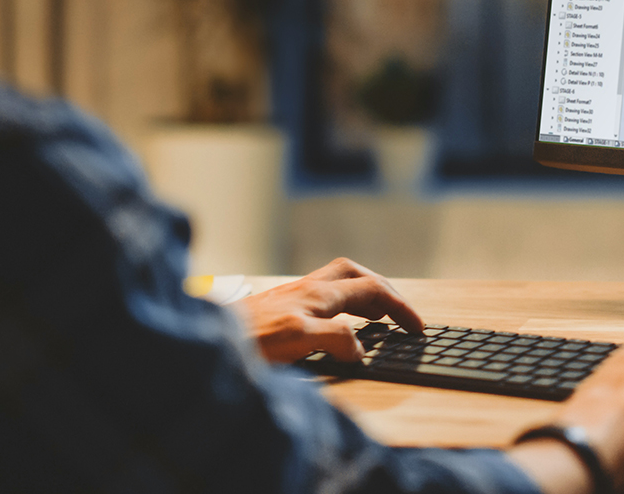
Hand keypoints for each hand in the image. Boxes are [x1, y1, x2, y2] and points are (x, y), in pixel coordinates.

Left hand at [232, 258, 423, 363]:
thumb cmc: (247, 341)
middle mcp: (307, 290)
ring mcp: (291, 297)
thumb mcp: (298, 340)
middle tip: (399, 312)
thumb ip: (335, 339)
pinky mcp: (278, 309)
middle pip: (356, 275)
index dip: (400, 308)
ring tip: (375, 316)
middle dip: (383, 289)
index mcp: (318, 295)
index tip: (417, 328)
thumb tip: (359, 348)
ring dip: (362, 293)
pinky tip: (334, 325)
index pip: (372, 290)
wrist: (206, 340)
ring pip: (337, 282)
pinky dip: (340, 306)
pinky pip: (321, 297)